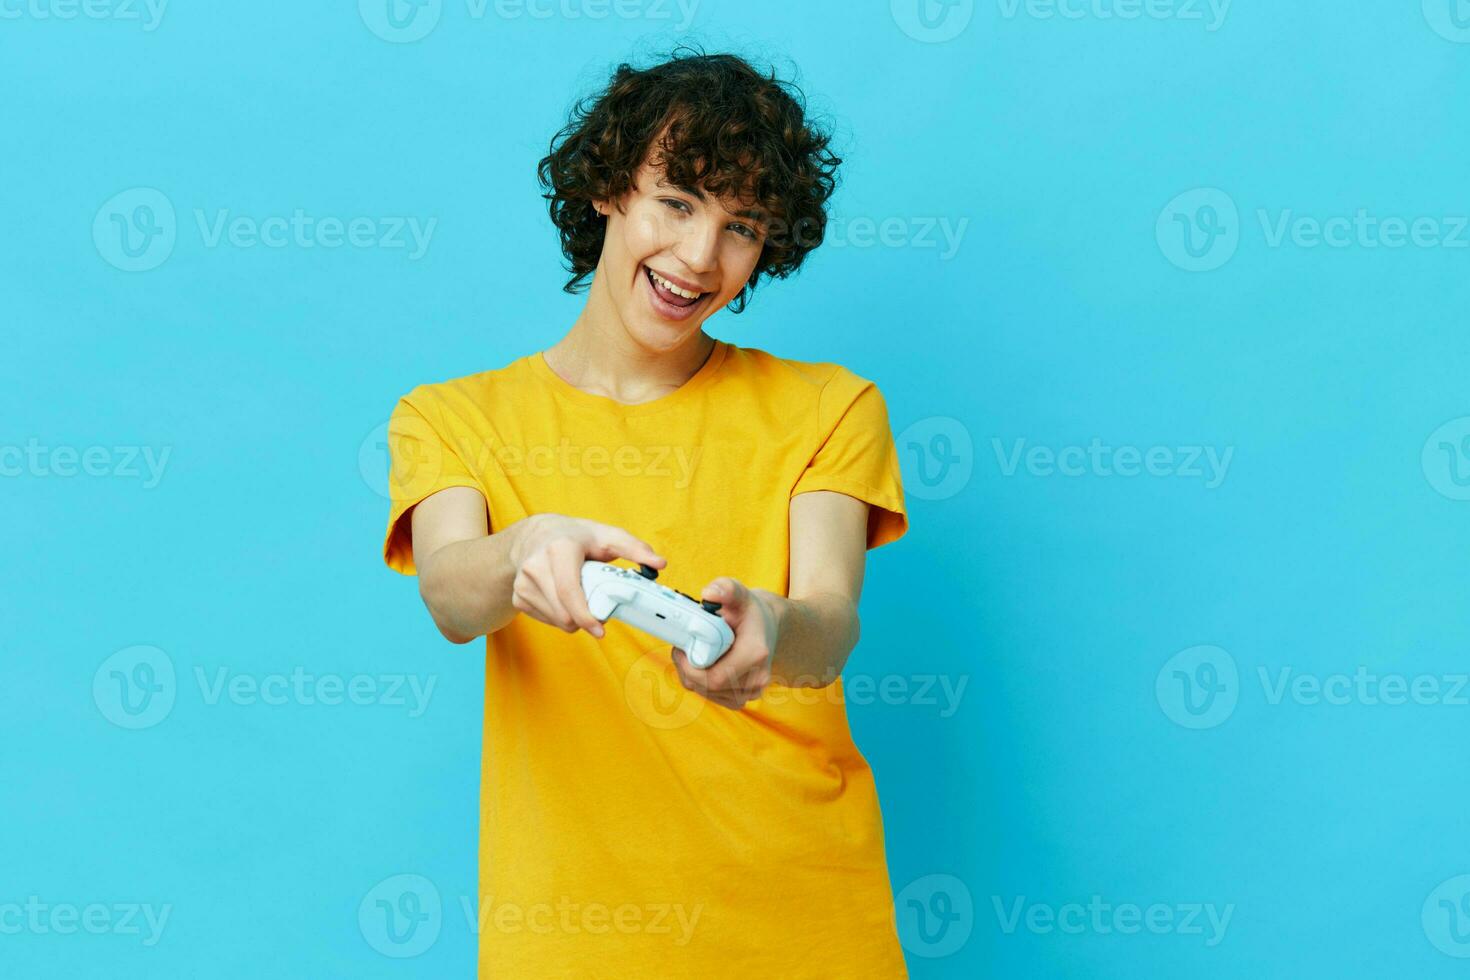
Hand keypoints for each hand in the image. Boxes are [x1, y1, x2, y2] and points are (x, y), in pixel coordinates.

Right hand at [508, 513, 665, 637]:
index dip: (584, 615)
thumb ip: (634, 548)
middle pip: (564, 613)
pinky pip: (546, 620)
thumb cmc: (573, 536)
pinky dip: (560, 616)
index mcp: (559, 548)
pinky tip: (563, 598)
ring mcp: (523, 583)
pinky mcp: (517, 596)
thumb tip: (660, 564)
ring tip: (580, 597)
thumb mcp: (605, 535)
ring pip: (557, 620)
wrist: (534, 536)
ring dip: (574, 619)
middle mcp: (535, 565)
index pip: (568, 590)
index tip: (600, 629)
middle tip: (599, 610)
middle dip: (585, 619)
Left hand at [671, 577, 781, 710]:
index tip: (680, 649)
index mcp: (756, 653)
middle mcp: (758, 677)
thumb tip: (709, 594)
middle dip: (687, 671)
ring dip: (692, 678)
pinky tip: (702, 666)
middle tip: (681, 650)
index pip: (714, 678)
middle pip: (708, 687)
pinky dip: (702, 685)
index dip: (689, 668)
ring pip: (708, 694)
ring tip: (691, 655)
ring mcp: (752, 691)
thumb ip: (725, 589)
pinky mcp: (744, 697)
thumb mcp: (739, 593)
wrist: (768, 627)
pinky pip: (714, 698)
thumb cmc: (749, 610)